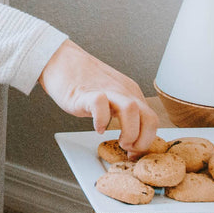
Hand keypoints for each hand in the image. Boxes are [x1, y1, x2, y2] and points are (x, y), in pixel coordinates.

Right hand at [37, 40, 157, 155]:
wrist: (61, 61)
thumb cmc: (83, 81)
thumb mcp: (111, 96)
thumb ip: (121, 113)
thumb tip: (130, 141)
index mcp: (131, 93)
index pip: (152, 120)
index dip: (147, 141)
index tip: (134, 152)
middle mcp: (123, 92)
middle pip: (150, 117)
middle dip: (143, 140)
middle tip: (128, 148)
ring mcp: (107, 91)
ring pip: (131, 110)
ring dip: (129, 133)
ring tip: (118, 140)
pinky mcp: (87, 93)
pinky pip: (100, 105)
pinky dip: (101, 121)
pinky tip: (97, 128)